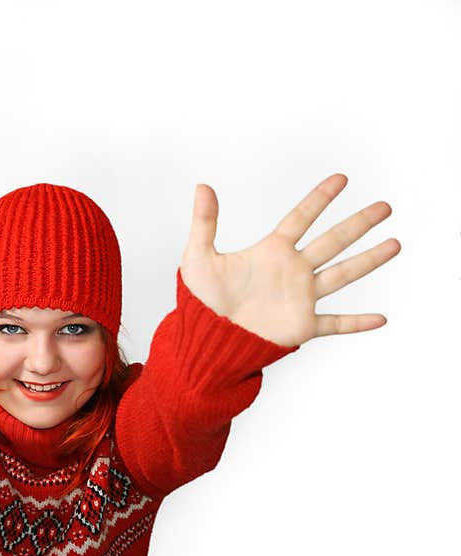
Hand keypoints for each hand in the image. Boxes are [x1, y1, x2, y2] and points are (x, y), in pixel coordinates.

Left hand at [179, 174, 400, 346]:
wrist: (206, 339)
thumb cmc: (200, 300)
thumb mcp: (198, 257)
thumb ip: (204, 222)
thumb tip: (202, 186)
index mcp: (271, 252)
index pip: (301, 218)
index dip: (320, 198)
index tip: (342, 179)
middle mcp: (292, 271)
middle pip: (332, 241)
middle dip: (358, 224)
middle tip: (384, 206)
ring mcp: (300, 298)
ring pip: (342, 275)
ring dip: (368, 260)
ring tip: (394, 244)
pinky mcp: (302, 326)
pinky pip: (335, 324)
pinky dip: (357, 323)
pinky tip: (381, 319)